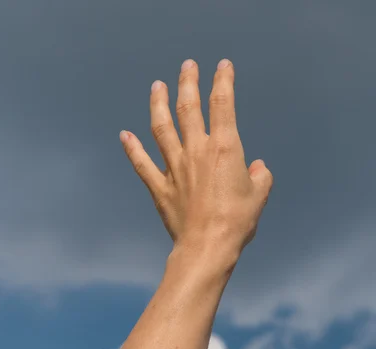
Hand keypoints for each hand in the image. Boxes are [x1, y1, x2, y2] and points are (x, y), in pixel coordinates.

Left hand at [120, 58, 272, 264]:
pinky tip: (125, 135)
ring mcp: (174, 168)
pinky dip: (132, 149)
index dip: (222, 81)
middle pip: (189, 108)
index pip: (222, 104)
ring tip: (157, 87)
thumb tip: (256, 168)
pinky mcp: (160, 187)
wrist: (207, 247)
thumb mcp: (258, 196)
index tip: (222, 66)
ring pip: (162, 129)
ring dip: (158, 105)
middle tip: (187, 66)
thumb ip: (259, 176)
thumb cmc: (236, 222)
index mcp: (223, 148)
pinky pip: (142, 164)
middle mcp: (196, 152)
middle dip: (188, 83)